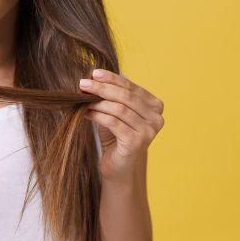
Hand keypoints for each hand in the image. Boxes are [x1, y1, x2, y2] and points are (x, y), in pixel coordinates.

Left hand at [79, 69, 164, 183]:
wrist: (118, 167)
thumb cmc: (116, 137)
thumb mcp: (115, 112)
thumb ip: (110, 96)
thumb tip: (93, 78)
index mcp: (155, 106)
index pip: (131, 87)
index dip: (112, 78)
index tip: (94, 73)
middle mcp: (156, 118)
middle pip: (126, 96)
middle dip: (102, 88)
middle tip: (83, 84)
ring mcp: (149, 131)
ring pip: (119, 109)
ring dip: (98, 102)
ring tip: (82, 99)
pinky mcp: (137, 142)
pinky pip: (113, 122)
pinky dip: (97, 115)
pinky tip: (86, 113)